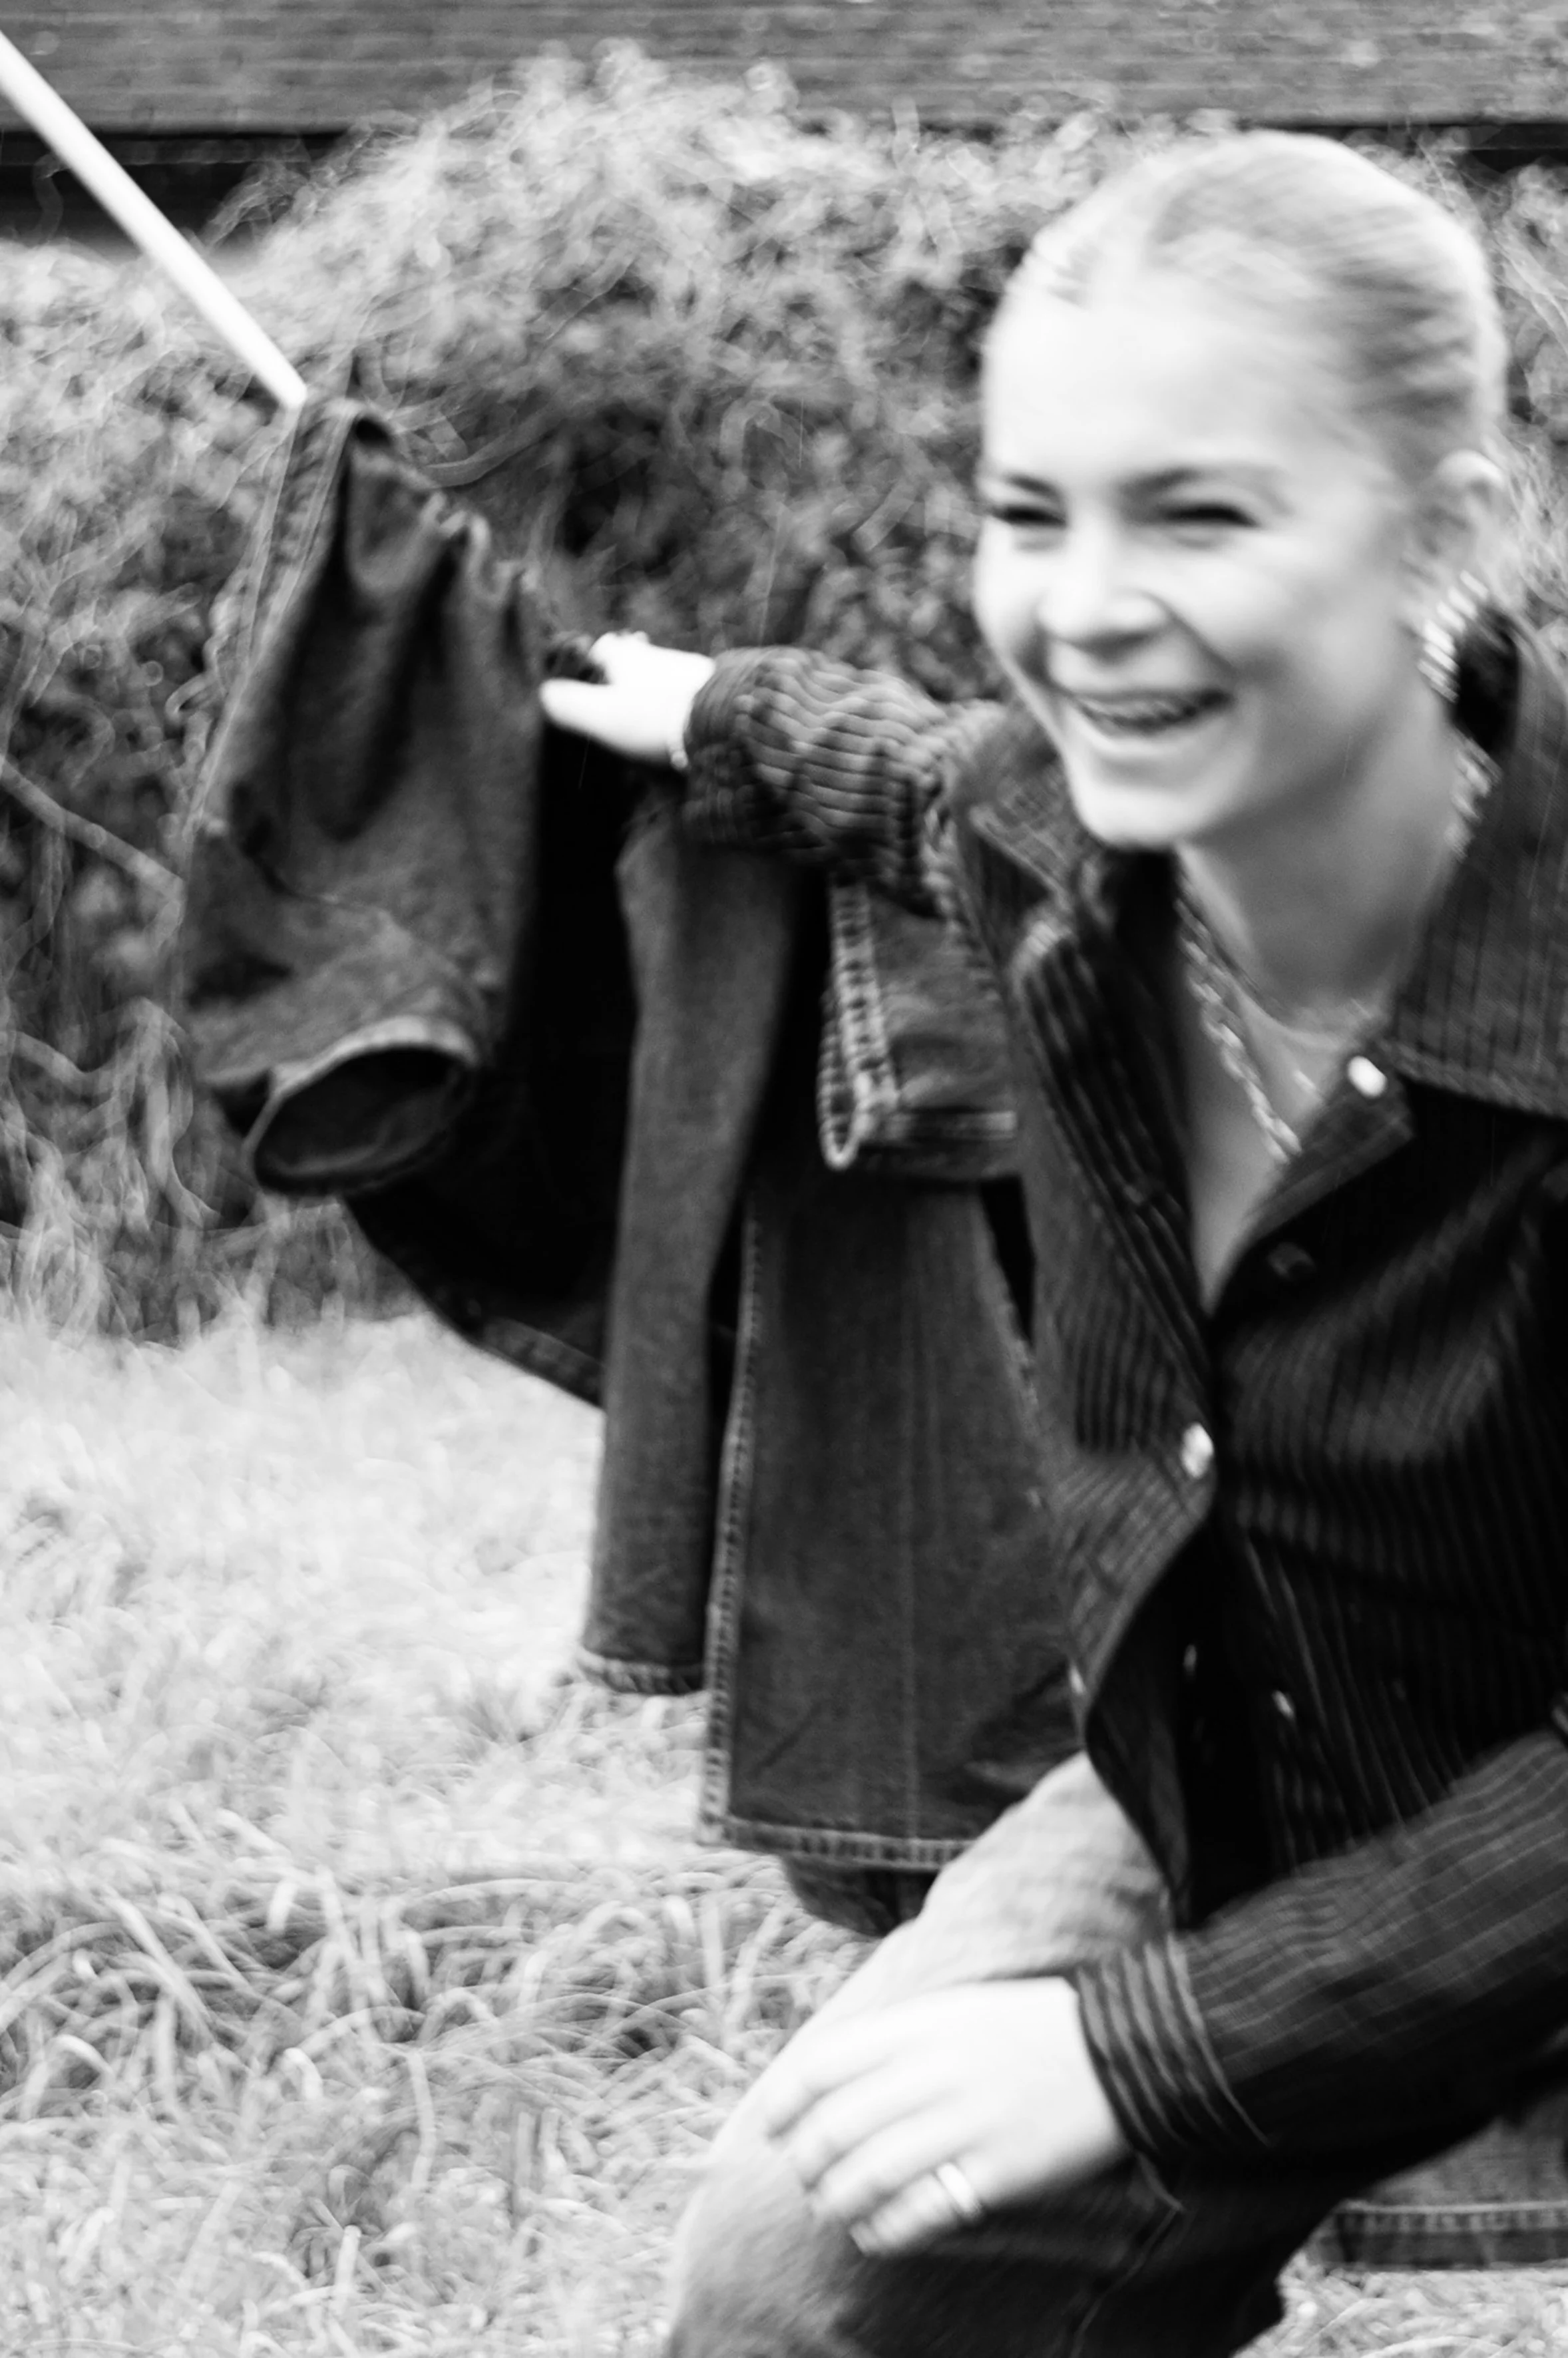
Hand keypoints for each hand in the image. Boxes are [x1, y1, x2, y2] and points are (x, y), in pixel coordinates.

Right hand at [539, 633, 715, 766]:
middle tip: (613, 690)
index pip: (599, 647)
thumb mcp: (600, 715)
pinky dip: (673, 698)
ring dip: (649, 684)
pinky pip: (683, 688)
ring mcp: (684, 668)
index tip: (583, 676)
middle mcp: (654, 654)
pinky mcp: (710, 687)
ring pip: (658, 670)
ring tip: (642, 708)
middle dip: (621, 669)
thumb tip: (542, 695)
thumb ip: (566, 705)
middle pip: (631, 655)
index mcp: (624, 656)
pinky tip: (674, 716)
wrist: (721, 722)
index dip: (588, 660)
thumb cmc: (653, 718)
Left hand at [757, 1978, 1128, 2256]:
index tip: (774, 2127)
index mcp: (917, 2027)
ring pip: (867, 2177)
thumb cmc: (1027, 2027)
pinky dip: (883, 2231)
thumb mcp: (953, 2009)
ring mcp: (963, 2125)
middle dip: (806, 2163)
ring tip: (833, 2210)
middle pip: (834, 2129)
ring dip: (836, 2202)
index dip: (784, 2104)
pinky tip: (875, 2234)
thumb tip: (829, 2076)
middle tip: (806, 2178)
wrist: (1117, 2050)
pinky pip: (918, 2213)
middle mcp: (931, 2074)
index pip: (820, 2067)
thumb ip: (895, 2038)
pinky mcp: (995, 2174)